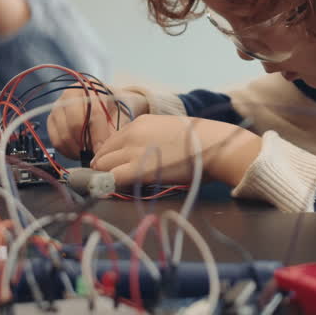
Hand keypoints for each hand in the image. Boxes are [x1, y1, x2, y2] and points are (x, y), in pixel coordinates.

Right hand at [48, 87, 147, 159]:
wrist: (105, 102)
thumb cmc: (114, 107)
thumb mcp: (121, 114)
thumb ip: (114, 130)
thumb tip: (104, 150)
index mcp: (91, 87)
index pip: (94, 114)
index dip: (99, 136)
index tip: (102, 151)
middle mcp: (70, 94)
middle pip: (75, 125)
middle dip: (87, 145)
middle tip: (96, 154)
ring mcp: (58, 107)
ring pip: (64, 136)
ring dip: (77, 150)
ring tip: (89, 154)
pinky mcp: (51, 120)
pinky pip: (56, 141)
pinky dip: (68, 151)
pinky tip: (79, 152)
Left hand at [90, 115, 261, 186]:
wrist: (212, 145)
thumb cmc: (198, 141)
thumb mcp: (167, 130)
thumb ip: (149, 139)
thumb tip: (141, 154)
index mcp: (139, 122)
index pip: (111, 141)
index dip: (110, 157)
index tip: (112, 167)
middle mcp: (131, 133)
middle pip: (103, 154)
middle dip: (103, 168)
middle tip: (108, 181)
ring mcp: (132, 151)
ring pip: (103, 166)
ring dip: (105, 177)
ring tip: (110, 188)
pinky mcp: (137, 169)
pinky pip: (112, 179)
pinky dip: (109, 186)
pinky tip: (112, 192)